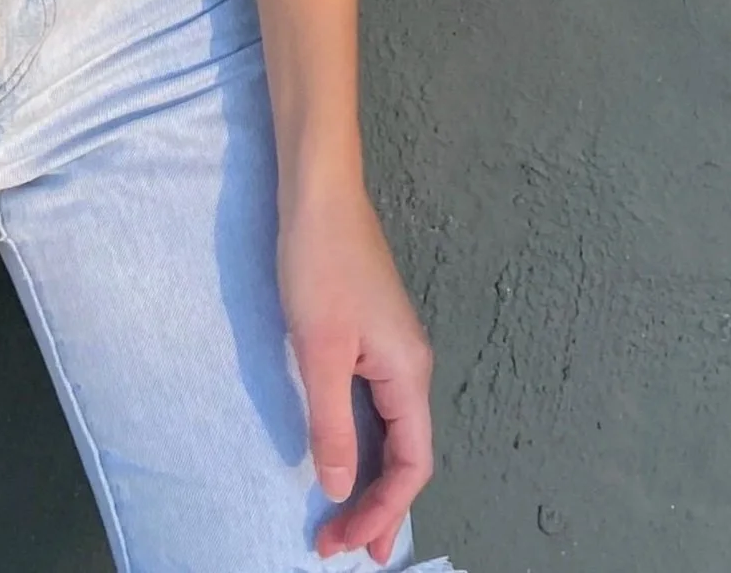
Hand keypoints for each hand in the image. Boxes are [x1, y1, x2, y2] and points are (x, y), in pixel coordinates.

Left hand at [278, 179, 434, 564]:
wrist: (319, 193)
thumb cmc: (319, 267)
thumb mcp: (319, 352)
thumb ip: (330, 424)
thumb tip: (339, 487)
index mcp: (407, 373)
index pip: (412, 463)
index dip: (383, 509)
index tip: (347, 543)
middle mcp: (410, 365)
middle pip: (408, 454)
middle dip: (380, 506)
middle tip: (345, 548)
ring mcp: (393, 349)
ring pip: (393, 432)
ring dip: (372, 479)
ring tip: (350, 523)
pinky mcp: (373, 335)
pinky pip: (379, 408)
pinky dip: (365, 444)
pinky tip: (347, 457)